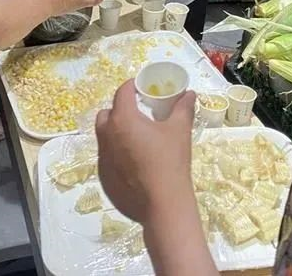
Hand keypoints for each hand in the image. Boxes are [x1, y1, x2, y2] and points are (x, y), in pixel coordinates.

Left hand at [96, 80, 194, 224]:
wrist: (163, 205)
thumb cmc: (171, 161)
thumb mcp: (179, 130)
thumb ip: (183, 108)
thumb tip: (189, 93)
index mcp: (123, 120)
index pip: (122, 93)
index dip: (131, 86)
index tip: (141, 88)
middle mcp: (107, 137)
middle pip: (106, 114)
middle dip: (119, 109)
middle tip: (138, 113)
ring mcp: (102, 159)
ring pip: (104, 138)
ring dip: (116, 132)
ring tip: (136, 139)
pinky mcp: (104, 178)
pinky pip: (107, 159)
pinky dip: (116, 155)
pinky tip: (134, 164)